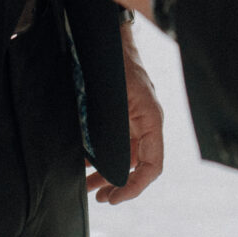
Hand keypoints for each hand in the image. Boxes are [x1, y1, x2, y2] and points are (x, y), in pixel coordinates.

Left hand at [86, 21, 164, 203]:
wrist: (109, 39)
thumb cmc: (115, 64)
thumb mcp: (113, 98)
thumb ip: (112, 129)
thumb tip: (97, 161)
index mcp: (150, 120)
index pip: (152, 165)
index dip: (135, 186)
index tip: (114, 197)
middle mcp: (145, 124)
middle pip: (137, 165)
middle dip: (117, 184)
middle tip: (98, 197)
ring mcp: (134, 120)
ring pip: (124, 156)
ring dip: (107, 173)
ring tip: (88, 187)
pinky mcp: (121, 115)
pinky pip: (115, 143)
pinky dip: (101, 156)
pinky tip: (85, 163)